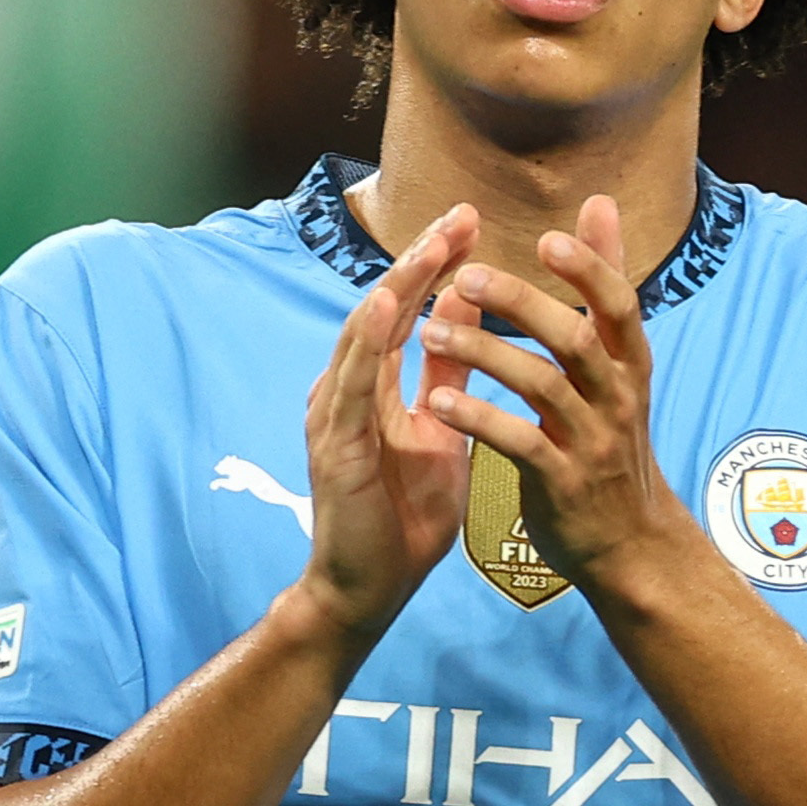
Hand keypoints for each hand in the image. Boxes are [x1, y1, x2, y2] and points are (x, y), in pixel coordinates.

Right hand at [297, 205, 481, 639]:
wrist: (370, 591)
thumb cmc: (403, 516)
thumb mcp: (442, 432)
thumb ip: (448, 375)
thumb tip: (467, 310)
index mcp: (373, 384)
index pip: (405, 308)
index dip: (435, 263)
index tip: (472, 221)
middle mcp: (346, 388)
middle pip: (382, 306)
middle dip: (421, 258)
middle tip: (462, 214)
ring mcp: (334, 413)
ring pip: (364, 334)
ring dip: (398, 284)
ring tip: (433, 243)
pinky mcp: (334, 445)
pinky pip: (351, 384)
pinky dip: (369, 340)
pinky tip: (390, 303)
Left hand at [418, 197, 699, 585]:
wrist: (630, 544)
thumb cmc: (612, 439)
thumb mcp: (619, 365)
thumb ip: (604, 286)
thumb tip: (600, 203)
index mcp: (629, 366)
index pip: (620, 305)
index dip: (589, 269)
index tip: (547, 238)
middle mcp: (617, 399)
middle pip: (576, 339)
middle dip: (522, 305)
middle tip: (469, 277)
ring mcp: (592, 443)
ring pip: (542, 387)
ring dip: (485, 355)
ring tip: (432, 334)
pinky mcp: (562, 484)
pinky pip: (519, 444)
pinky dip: (479, 420)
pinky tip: (440, 402)